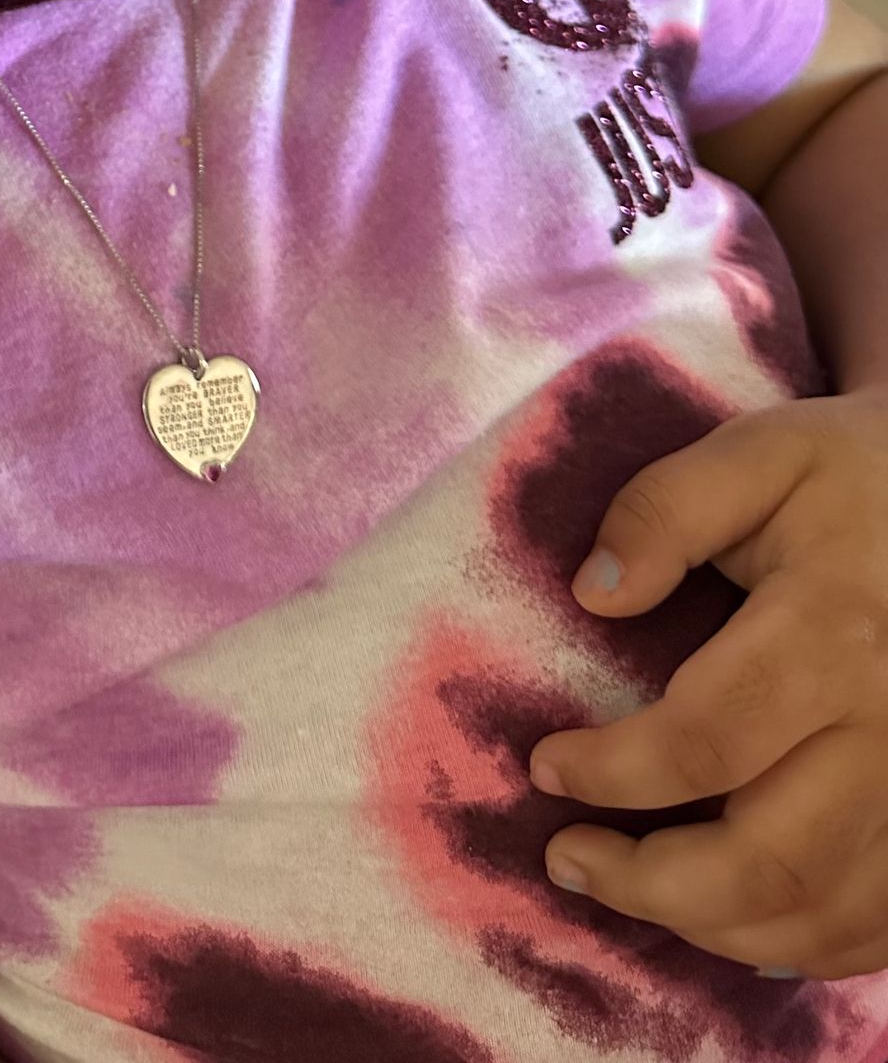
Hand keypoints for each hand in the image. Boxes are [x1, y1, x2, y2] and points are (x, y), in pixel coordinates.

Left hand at [530, 391, 887, 978]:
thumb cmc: (854, 480)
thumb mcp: (761, 454)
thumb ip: (666, 510)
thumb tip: (592, 593)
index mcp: (835, 633)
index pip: (706, 741)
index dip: (611, 772)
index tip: (544, 768)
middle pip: (770, 860)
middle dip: (651, 883)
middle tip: (567, 859)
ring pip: (824, 915)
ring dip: (713, 928)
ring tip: (629, 889)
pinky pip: (877, 928)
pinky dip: (798, 945)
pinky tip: (729, 916)